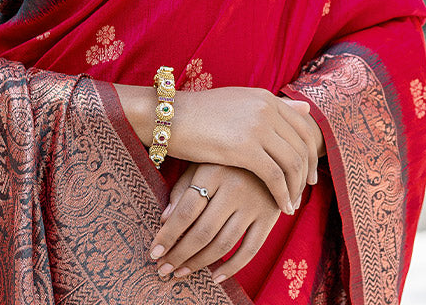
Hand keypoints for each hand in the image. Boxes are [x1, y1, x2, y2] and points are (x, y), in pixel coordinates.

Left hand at [148, 163, 280, 283]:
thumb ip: (184, 187)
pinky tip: (216, 277)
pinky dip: (232, 267)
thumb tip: (164, 220)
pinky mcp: (270, 216)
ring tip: (181, 273)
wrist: (271, 149)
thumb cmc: (226, 158)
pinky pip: (250, 249)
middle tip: (163, 270)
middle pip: (202, 231)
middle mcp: (234, 187)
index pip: (186, 210)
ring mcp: (254, 203)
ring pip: (223, 244)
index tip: (154, 253)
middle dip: (179, 255)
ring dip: (199, 264)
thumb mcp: (202, 161)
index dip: (168, 235)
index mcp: (213, 171)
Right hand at [170, 88, 319, 213]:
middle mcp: (266, 108)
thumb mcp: (239, 102)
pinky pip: (275, 177)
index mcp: (265, 97)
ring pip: (292, 163)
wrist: (169, 117)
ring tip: (291, 204)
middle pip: (302, 147)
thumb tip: (306, 107)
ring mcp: (256, 126)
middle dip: (307, 173)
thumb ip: (271, 106)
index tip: (309, 174)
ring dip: (296, 188)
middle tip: (304, 193)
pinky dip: (283, 195)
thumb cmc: (200, 114)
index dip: (311, 154)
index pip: (303, 128)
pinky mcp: (245, 148)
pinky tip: (281, 207)